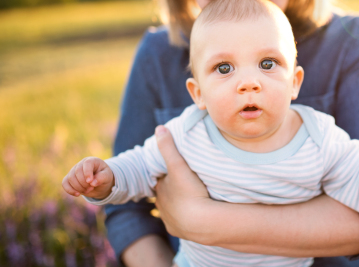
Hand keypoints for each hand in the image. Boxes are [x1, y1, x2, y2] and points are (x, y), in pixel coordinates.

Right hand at [62, 157, 114, 198]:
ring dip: (78, 187)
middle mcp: (81, 164)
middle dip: (84, 183)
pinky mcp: (69, 178)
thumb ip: (102, 178)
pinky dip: (70, 190)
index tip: (90, 182)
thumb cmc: (104, 177)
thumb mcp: (107, 177)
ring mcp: (74, 170)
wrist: (99, 184)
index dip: (87, 173)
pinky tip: (77, 194)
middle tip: (91, 188)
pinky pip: (64, 183)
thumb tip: (92, 182)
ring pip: (70, 178)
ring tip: (87, 190)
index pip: (87, 163)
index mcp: (92, 161)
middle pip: (77, 172)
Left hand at [154, 125, 212, 240]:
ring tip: (188, 199)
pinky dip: (183, 218)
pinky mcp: (177, 230)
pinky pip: (179, 223)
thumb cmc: (188, 191)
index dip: (165, 174)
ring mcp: (168, 219)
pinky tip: (191, 215)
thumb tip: (159, 128)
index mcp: (160, 188)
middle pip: (164, 194)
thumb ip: (168, 147)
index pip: (159, 178)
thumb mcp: (178, 165)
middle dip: (171, 189)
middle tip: (184, 184)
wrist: (200, 221)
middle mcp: (160, 205)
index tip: (173, 170)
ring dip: (177, 204)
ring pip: (170, 209)